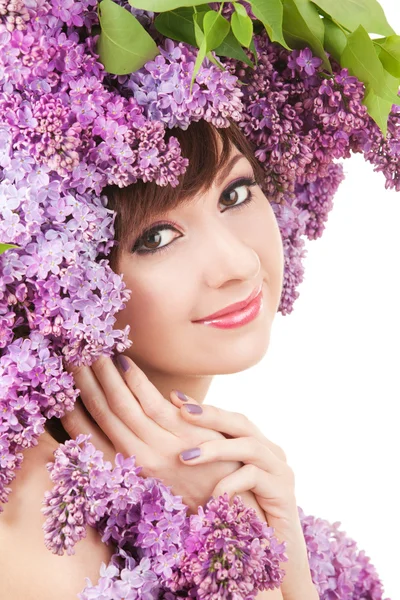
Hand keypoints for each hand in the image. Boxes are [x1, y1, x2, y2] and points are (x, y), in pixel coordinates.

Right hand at [60, 354, 258, 514]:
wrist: (228, 499)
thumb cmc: (188, 486)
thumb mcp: (149, 477)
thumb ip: (129, 453)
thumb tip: (109, 424)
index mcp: (125, 471)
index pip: (87, 437)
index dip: (71, 410)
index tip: (60, 386)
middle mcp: (136, 460)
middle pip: (101, 414)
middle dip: (82, 384)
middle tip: (72, 357)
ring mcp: (159, 446)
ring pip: (121, 405)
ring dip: (104, 376)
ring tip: (94, 353)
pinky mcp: (182, 434)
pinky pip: (150, 401)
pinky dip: (135, 380)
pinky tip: (124, 361)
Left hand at [170, 393, 315, 599]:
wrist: (275, 560)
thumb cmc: (240, 522)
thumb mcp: (218, 487)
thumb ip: (205, 465)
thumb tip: (168, 446)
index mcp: (253, 447)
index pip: (226, 420)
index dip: (201, 407)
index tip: (174, 395)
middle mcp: (269, 452)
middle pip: (240, 422)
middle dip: (209, 414)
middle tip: (180, 410)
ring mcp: (279, 469)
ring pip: (249, 445)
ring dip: (216, 449)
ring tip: (186, 457)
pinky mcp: (284, 491)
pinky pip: (255, 478)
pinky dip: (232, 483)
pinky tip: (213, 496)